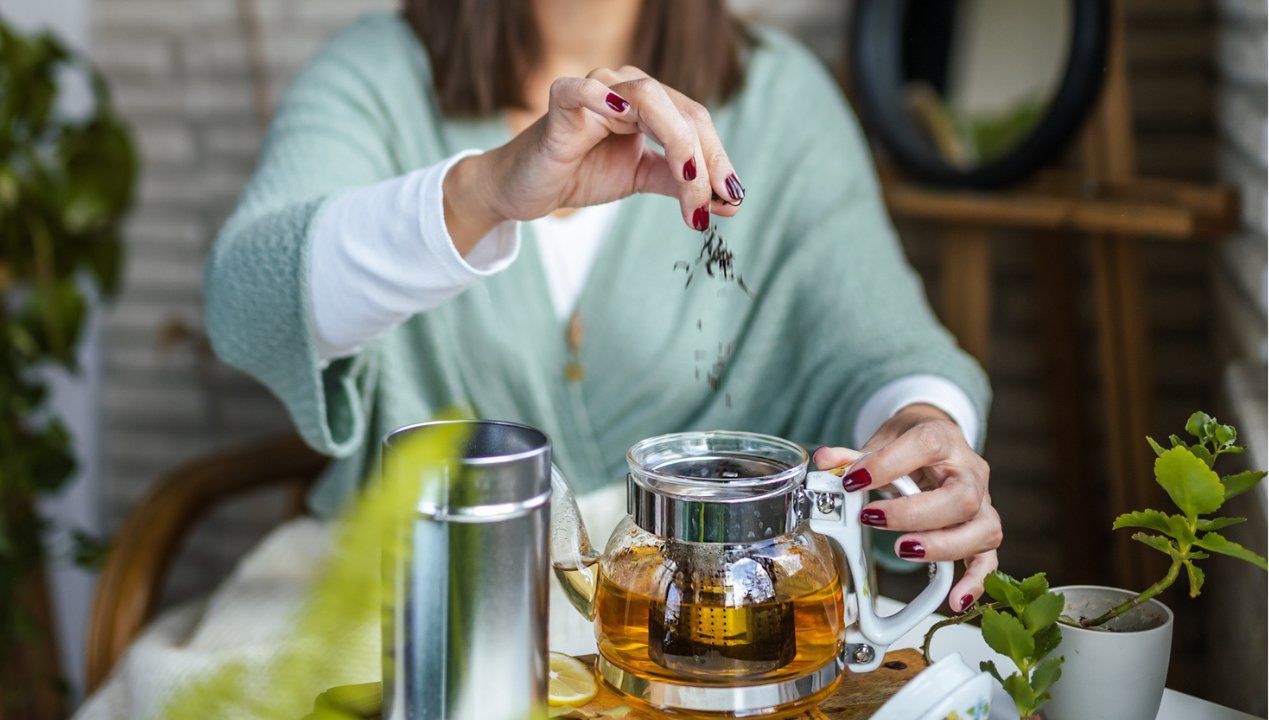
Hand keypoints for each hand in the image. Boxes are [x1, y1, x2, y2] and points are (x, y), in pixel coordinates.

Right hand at [443, 66, 744, 251]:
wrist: (527, 189)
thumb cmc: (581, 174)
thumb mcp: (641, 179)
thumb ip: (681, 184)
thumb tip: (730, 203)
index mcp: (651, 102)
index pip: (697, 123)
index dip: (719, 160)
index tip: (732, 202)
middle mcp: (627, 86)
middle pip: (682, 113)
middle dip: (703, 162)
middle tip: (707, 206)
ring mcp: (595, 89)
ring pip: (649, 100)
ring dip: (677, 145)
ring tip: (688, 182)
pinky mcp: (561, 102)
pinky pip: (583, 90)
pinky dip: (603, 99)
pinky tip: (621, 117)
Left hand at [812, 404, 1000, 612]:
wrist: (939, 442)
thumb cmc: (911, 443)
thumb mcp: (883, 440)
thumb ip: (855, 456)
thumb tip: (825, 461)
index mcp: (943, 439)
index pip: (926, 445)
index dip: (888, 463)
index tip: (853, 481)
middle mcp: (970, 471)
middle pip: (962, 497)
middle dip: (915, 514)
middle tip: (872, 519)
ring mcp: (983, 501)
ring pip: (983, 529)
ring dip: (943, 546)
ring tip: (903, 549)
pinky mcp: (982, 528)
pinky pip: (989, 558)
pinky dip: (975, 581)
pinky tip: (955, 599)